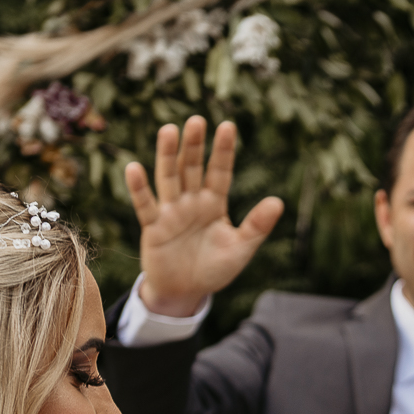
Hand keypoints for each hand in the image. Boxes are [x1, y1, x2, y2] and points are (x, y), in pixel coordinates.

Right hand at [124, 117, 284, 316]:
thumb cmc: (214, 269)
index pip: (220, 172)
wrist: (186, 292)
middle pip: (193, 168)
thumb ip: (257, 226)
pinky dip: (139, 188)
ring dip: (168, 156)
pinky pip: (146, 205)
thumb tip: (278, 202)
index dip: (223, 151)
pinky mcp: (153, 227)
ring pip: (169, 178)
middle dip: (194, 146)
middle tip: (196, 121)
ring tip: (168, 131)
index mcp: (215, 203)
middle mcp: (192, 201)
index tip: (228, 126)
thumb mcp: (241, 249)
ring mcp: (171, 212)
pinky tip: (134, 168)